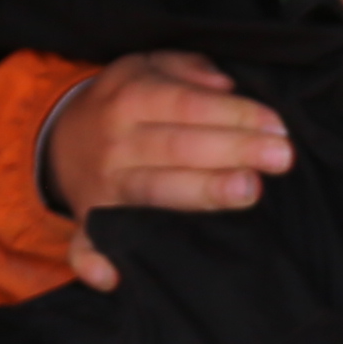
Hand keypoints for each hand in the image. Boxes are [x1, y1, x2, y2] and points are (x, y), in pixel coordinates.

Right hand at [39, 53, 289, 288]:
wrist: (61, 138)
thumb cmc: (125, 103)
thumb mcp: (148, 66)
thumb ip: (188, 68)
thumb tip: (224, 84)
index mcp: (130, 98)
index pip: (187, 105)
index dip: (234, 114)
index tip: (276, 126)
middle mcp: (116, 143)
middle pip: (178, 147)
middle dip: (233, 150)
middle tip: (281, 157)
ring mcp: (103, 186)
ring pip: (154, 191)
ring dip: (200, 192)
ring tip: (248, 190)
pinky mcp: (90, 222)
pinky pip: (84, 246)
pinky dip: (93, 262)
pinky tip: (114, 277)